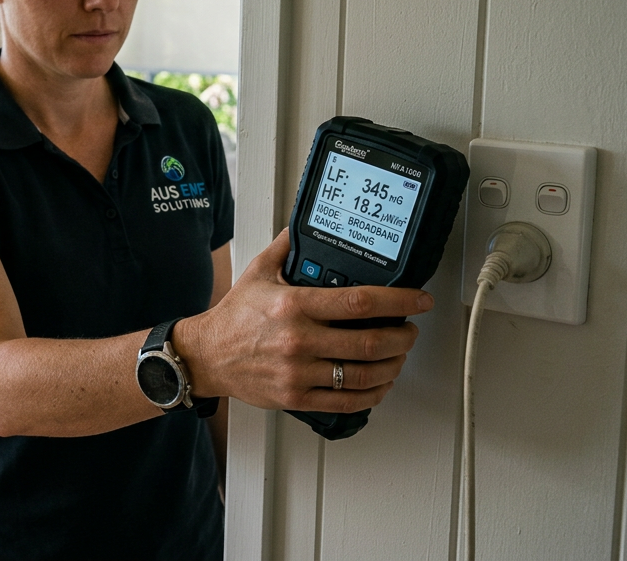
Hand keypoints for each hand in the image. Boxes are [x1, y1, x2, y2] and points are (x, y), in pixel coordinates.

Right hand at [176, 230, 432, 412]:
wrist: (206, 355)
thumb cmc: (234, 317)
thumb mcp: (258, 272)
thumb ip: (287, 247)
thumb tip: (306, 223)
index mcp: (294, 306)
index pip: (359, 302)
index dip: (399, 301)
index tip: (419, 300)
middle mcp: (298, 340)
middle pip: (371, 342)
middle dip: (403, 337)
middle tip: (410, 330)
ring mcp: (299, 372)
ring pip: (364, 375)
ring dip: (393, 366)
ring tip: (398, 355)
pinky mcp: (296, 397)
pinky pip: (347, 402)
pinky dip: (373, 394)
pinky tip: (379, 383)